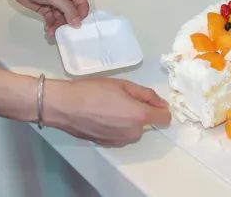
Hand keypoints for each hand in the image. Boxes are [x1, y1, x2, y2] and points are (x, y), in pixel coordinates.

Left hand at [1, 0, 88, 36]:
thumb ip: (68, 9)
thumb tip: (78, 24)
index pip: (82, 6)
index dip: (79, 17)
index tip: (73, 27)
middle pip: (72, 15)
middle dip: (66, 24)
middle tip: (60, 32)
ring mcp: (55, 3)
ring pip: (61, 19)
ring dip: (57, 26)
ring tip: (50, 32)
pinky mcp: (46, 8)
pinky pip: (52, 19)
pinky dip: (51, 25)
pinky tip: (47, 30)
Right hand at [45, 78, 171, 146]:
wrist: (66, 106)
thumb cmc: (93, 91)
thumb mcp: (123, 84)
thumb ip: (146, 94)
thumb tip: (162, 103)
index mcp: (139, 117)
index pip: (165, 118)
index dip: (161, 108)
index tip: (150, 101)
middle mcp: (133, 133)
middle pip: (146, 123)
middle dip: (139, 112)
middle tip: (121, 98)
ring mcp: (120, 142)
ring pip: (133, 130)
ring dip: (128, 120)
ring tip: (109, 107)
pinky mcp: (108, 145)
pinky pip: (121, 135)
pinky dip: (116, 127)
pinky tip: (101, 116)